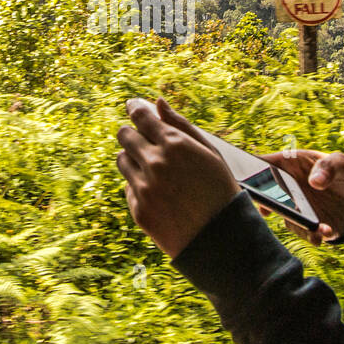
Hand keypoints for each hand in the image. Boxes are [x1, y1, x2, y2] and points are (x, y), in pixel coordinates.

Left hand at [116, 97, 241, 258]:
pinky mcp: (138, 210)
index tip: (133, 106)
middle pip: (125, 136)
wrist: (221, 241)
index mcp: (175, 144)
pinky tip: (161, 196)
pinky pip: (129, 188)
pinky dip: (139, 187)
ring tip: (155, 171)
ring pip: (122, 160)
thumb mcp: (210, 153)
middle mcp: (155, 163)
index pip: (141, 116)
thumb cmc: (221, 191)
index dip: (135, 108)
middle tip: (143, 140)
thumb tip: (158, 102)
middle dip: (132, 134)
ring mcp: (144, 188)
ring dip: (133, 160)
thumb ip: (181, 125)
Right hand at [258, 150, 343, 245]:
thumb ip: (329, 167)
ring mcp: (293, 206)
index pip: (262, 163)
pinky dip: (311, 234)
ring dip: (297, 224)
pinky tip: (325, 232)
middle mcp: (286, 186)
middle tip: (267, 210)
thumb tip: (314, 182)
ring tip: (316, 230)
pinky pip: (301, 231)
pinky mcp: (304, 223)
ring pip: (283, 216)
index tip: (246, 180)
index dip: (249, 170)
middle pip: (265, 194)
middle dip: (265, 203)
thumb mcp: (342, 163)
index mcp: (289, 164)